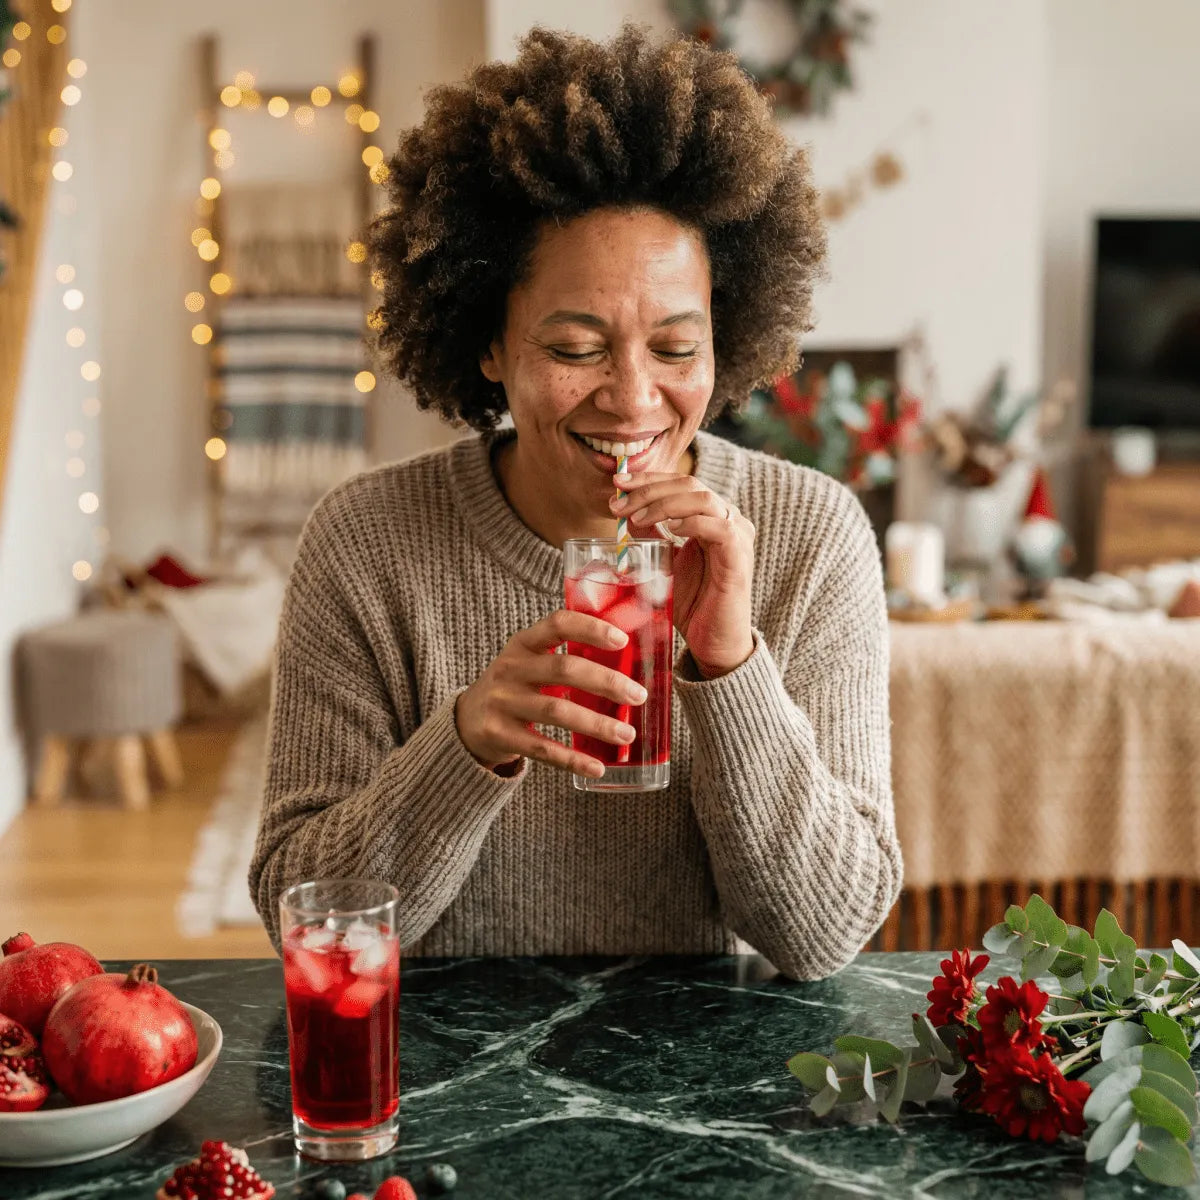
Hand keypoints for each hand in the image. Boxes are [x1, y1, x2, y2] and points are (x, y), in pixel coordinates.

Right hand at [454, 609, 647, 776]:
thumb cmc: (515, 687)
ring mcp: (503, 703)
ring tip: (627, 734)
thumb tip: (627, 661)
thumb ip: (565, 657)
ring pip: (557, 711)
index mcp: (522, 644)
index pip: (557, 625)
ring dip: (597, 723)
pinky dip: (573, 759)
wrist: (466, 721)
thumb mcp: (529, 662)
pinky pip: (542, 749)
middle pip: (564, 669)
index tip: (621, 640)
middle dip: (606, 681)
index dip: (590, 629)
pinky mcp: (500, 735)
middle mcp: (510, 669)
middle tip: (637, 695)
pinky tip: (598, 767)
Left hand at [611, 470, 754, 677]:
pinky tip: (668, 530)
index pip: (681, 483)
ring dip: (664, 504)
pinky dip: (691, 523)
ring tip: (636, 519)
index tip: (617, 482)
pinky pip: (719, 528)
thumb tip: (626, 514)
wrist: (713, 643)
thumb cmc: (692, 605)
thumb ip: (652, 537)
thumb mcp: (664, 563)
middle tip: (618, 504)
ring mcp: (738, 536)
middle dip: (649, 490)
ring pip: (703, 498)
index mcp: (711, 517)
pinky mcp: (740, 557)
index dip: (648, 479)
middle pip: (689, 484)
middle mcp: (728, 520)